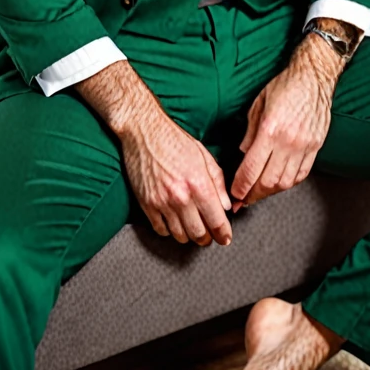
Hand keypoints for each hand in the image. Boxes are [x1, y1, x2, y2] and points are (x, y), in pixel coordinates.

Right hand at [118, 103, 234, 246]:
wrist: (144, 131)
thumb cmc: (174, 139)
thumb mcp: (204, 155)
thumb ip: (218, 182)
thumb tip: (226, 205)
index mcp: (198, 183)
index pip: (216, 220)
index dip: (224, 234)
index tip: (225, 238)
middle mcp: (180, 196)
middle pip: (199, 234)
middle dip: (208, 238)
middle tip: (211, 235)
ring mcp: (162, 203)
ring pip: (180, 236)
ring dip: (189, 236)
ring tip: (193, 229)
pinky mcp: (146, 205)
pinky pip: (161, 230)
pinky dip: (170, 231)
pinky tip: (175, 222)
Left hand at [230, 35, 342, 209]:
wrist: (314, 77)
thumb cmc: (285, 85)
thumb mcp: (258, 104)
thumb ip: (250, 131)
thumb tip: (243, 152)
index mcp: (270, 130)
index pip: (251, 168)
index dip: (240, 186)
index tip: (234, 194)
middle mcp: (288, 142)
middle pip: (267, 181)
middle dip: (252, 195)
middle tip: (243, 199)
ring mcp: (304, 146)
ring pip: (285, 182)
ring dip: (270, 192)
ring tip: (259, 193)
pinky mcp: (316, 147)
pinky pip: (301, 174)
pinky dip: (288, 183)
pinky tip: (279, 183)